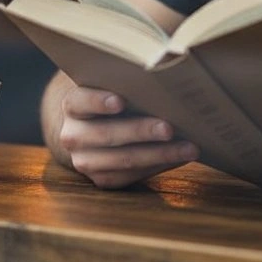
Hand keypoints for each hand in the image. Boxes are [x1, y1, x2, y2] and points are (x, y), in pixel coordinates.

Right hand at [57, 85, 198, 188]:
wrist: (92, 126)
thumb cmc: (111, 96)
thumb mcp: (110, 86)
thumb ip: (126, 83)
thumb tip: (165, 82)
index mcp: (73, 105)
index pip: (79, 101)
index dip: (98, 101)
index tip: (121, 101)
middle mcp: (73, 135)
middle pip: (107, 134)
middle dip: (141, 131)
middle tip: (170, 128)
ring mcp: (84, 161)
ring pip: (123, 160)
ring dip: (159, 154)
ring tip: (188, 148)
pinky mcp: (101, 179)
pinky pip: (132, 175)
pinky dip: (159, 165)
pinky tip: (180, 157)